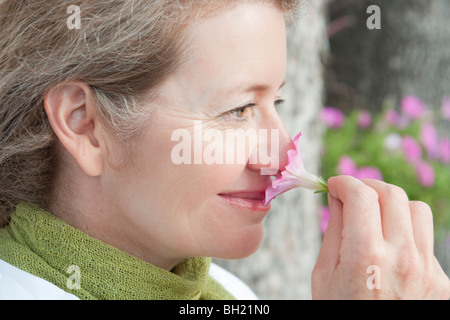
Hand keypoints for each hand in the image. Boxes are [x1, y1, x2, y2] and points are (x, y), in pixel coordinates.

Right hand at [312, 175, 449, 299]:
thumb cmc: (341, 311)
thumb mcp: (324, 275)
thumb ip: (334, 232)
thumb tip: (339, 200)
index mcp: (365, 257)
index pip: (360, 195)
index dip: (344, 182)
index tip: (335, 186)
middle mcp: (402, 258)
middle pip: (392, 194)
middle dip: (368, 187)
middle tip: (353, 195)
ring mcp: (428, 270)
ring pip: (417, 210)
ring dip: (392, 205)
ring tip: (375, 218)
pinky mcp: (441, 281)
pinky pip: (426, 240)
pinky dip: (406, 233)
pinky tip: (390, 250)